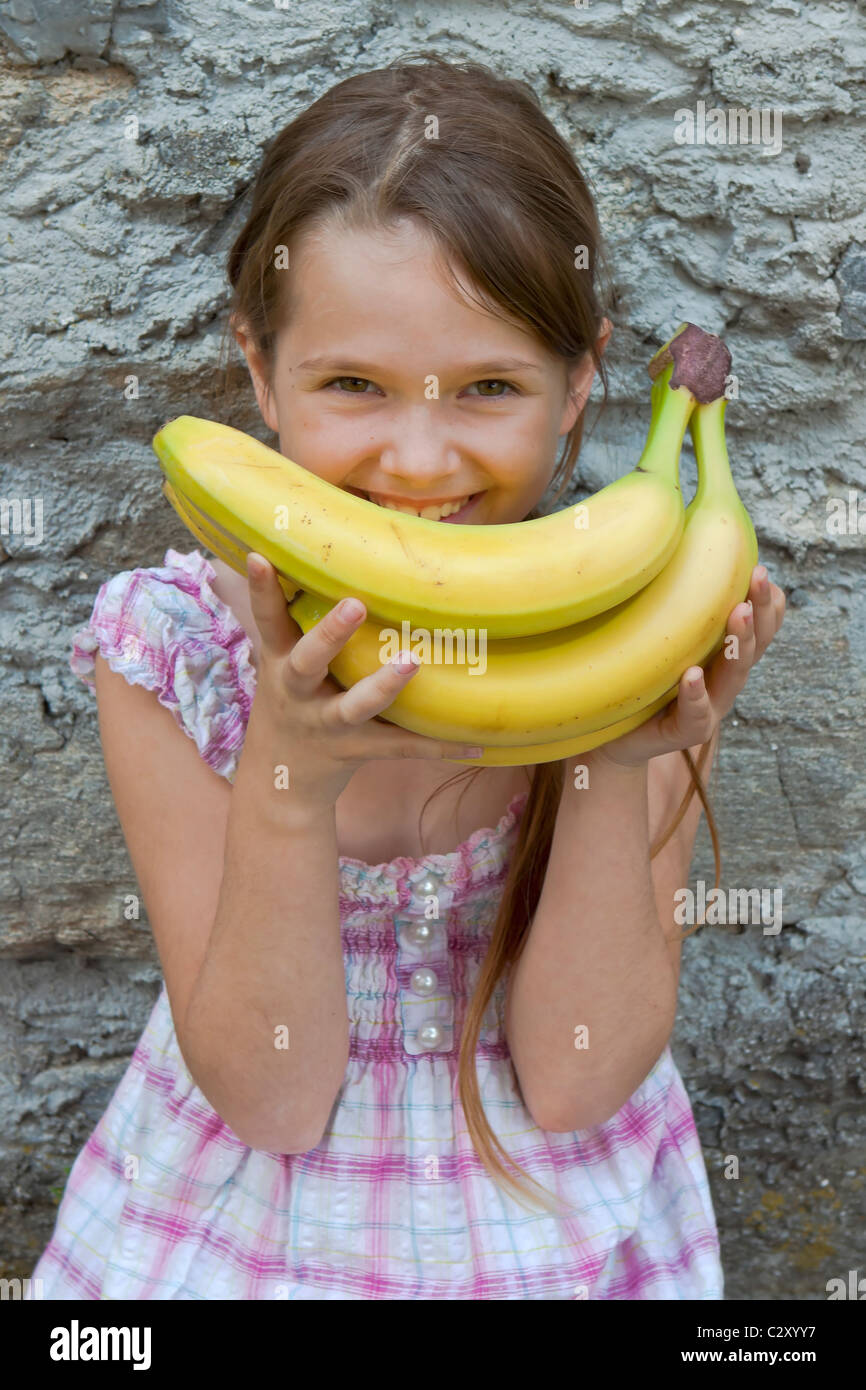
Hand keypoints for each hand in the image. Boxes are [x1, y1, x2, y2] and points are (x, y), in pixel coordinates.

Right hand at [243, 553, 483, 806]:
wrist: (279, 779)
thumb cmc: (293, 701)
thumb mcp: (280, 663)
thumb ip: (298, 619)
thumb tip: (320, 555)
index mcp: (279, 661)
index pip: (268, 620)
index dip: (262, 589)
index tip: (260, 556)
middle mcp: (297, 692)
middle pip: (306, 661)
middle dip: (328, 634)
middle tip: (354, 604)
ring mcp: (325, 724)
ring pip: (353, 707)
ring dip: (382, 686)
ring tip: (412, 661)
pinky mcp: (355, 750)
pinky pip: (398, 747)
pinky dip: (437, 746)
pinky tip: (474, 743)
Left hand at [591, 564, 786, 767]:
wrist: (615, 737)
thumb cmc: (642, 679)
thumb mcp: (664, 639)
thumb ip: (676, 607)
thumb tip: (668, 549)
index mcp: (724, 655)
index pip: (760, 626)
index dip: (767, 602)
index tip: (760, 569)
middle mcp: (724, 680)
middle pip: (755, 643)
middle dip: (760, 609)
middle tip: (758, 577)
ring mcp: (709, 707)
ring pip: (734, 675)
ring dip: (738, 642)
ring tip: (737, 613)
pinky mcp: (684, 731)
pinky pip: (696, 714)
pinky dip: (696, 694)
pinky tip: (692, 674)